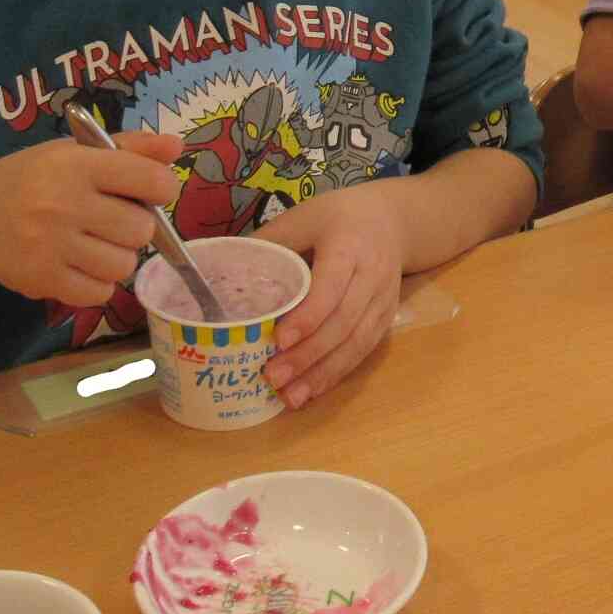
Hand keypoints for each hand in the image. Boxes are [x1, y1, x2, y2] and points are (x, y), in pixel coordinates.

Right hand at [0, 131, 181, 303]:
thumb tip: (177, 147)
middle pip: (141, 229)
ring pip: (124, 265)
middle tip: (114, 220)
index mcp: (75, 165)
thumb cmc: (31, 179)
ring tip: (95, 243)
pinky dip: (98, 283)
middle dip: (137, 226)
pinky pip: (100, 293)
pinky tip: (79, 264)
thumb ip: (129, 147)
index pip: (150, 180)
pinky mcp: (42, 280)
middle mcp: (62, 204)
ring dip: (118, 257)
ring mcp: (50, 246)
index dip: (161, 188)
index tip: (151, 191)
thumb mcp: (73, 152)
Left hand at [255, 183, 404, 407]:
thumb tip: (220, 273)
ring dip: (323, 373)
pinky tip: (312, 390)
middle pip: (343, 322)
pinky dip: (338, 373)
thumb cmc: (337, 217)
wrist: (392, 220)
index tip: (278, 340)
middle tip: (272, 377)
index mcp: (349, 245)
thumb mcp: (302, 217)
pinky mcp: (386, 318)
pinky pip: (364, 350)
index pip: (331, 286)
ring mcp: (383, 300)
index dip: (307, 316)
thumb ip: (268, 243)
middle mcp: (372, 275)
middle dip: (308, 354)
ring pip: (357, 342)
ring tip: (290, 397)